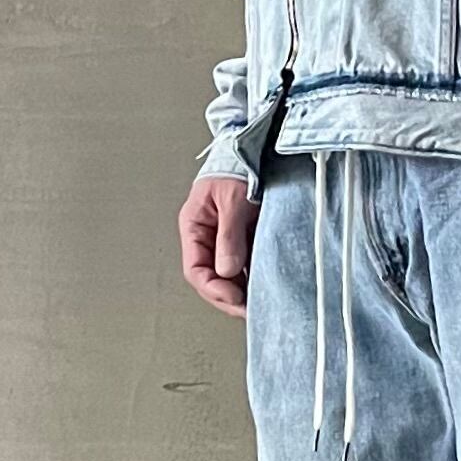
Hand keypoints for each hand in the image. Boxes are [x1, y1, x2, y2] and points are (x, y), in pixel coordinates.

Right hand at [179, 176, 257, 316]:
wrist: (255, 149)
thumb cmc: (237, 167)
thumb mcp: (233, 201)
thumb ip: (229, 236)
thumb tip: (226, 271)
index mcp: (194, 227)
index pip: (196, 270)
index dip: (213, 289)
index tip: (234, 299)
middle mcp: (207, 237)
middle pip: (211, 278)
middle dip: (228, 297)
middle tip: (249, 310)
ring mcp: (225, 240)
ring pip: (229, 276)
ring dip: (242, 291)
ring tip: (260, 303)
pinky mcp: (244, 239)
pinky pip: (246, 265)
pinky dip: (253, 277)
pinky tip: (266, 286)